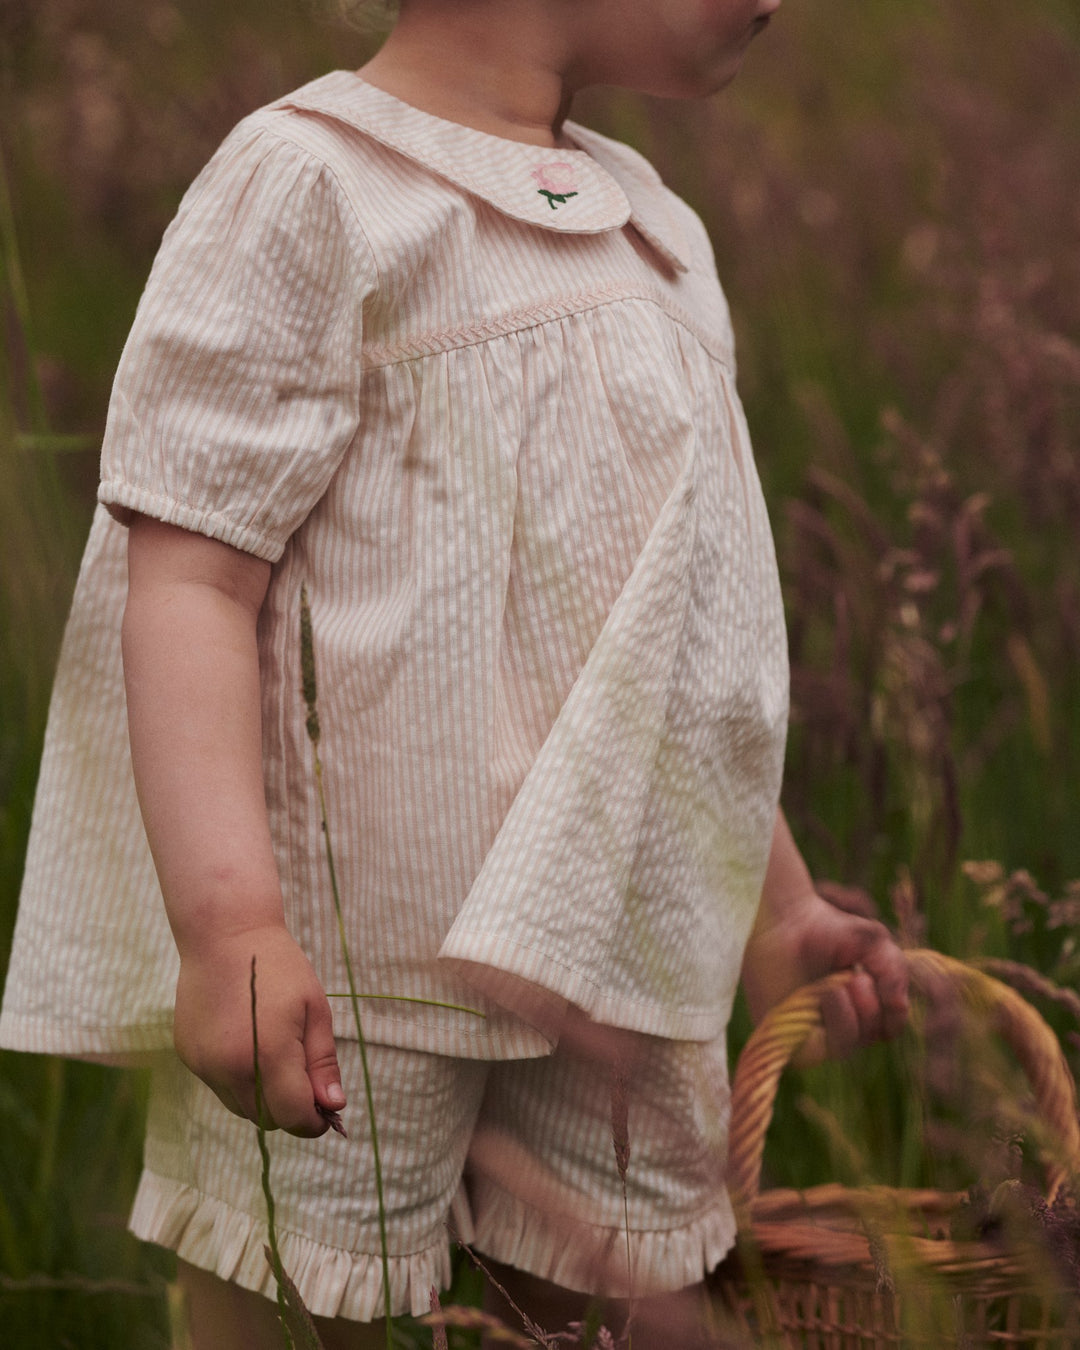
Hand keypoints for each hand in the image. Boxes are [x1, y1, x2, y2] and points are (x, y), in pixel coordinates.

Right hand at [173, 923, 345, 1136]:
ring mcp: (204, 1065)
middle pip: (266, 1119)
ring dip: (263, 1097)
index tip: (326, 1111)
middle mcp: (230, 1068)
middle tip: (307, 1082)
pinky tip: (248, 1042)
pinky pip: (219, 1085)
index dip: (314, 1122)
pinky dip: (239, 1079)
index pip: (293, 1117)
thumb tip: (334, 1105)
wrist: (224, 933)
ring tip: (278, 1056)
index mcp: (269, 1055)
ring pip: (240, 1106)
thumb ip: (322, 1062)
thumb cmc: (279, 966)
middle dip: (289, 1110)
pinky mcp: (188, 1057)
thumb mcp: (315, 1009)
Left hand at [741, 890, 909, 1062]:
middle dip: (872, 1008)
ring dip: (853, 1015)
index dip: (892, 1012)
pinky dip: (834, 1021)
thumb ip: (895, 971)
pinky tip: (829, 993)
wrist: (784, 919)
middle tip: (857, 977)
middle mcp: (836, 1021)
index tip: (879, 982)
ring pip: (847, 1047)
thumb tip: (899, 1007)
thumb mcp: (874, 943)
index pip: (887, 1028)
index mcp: (858, 1005)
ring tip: (838, 984)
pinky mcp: (788, 1037)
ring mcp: (811, 1031)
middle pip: (871, 1037)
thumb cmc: (826, 929)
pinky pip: (820, 1050)